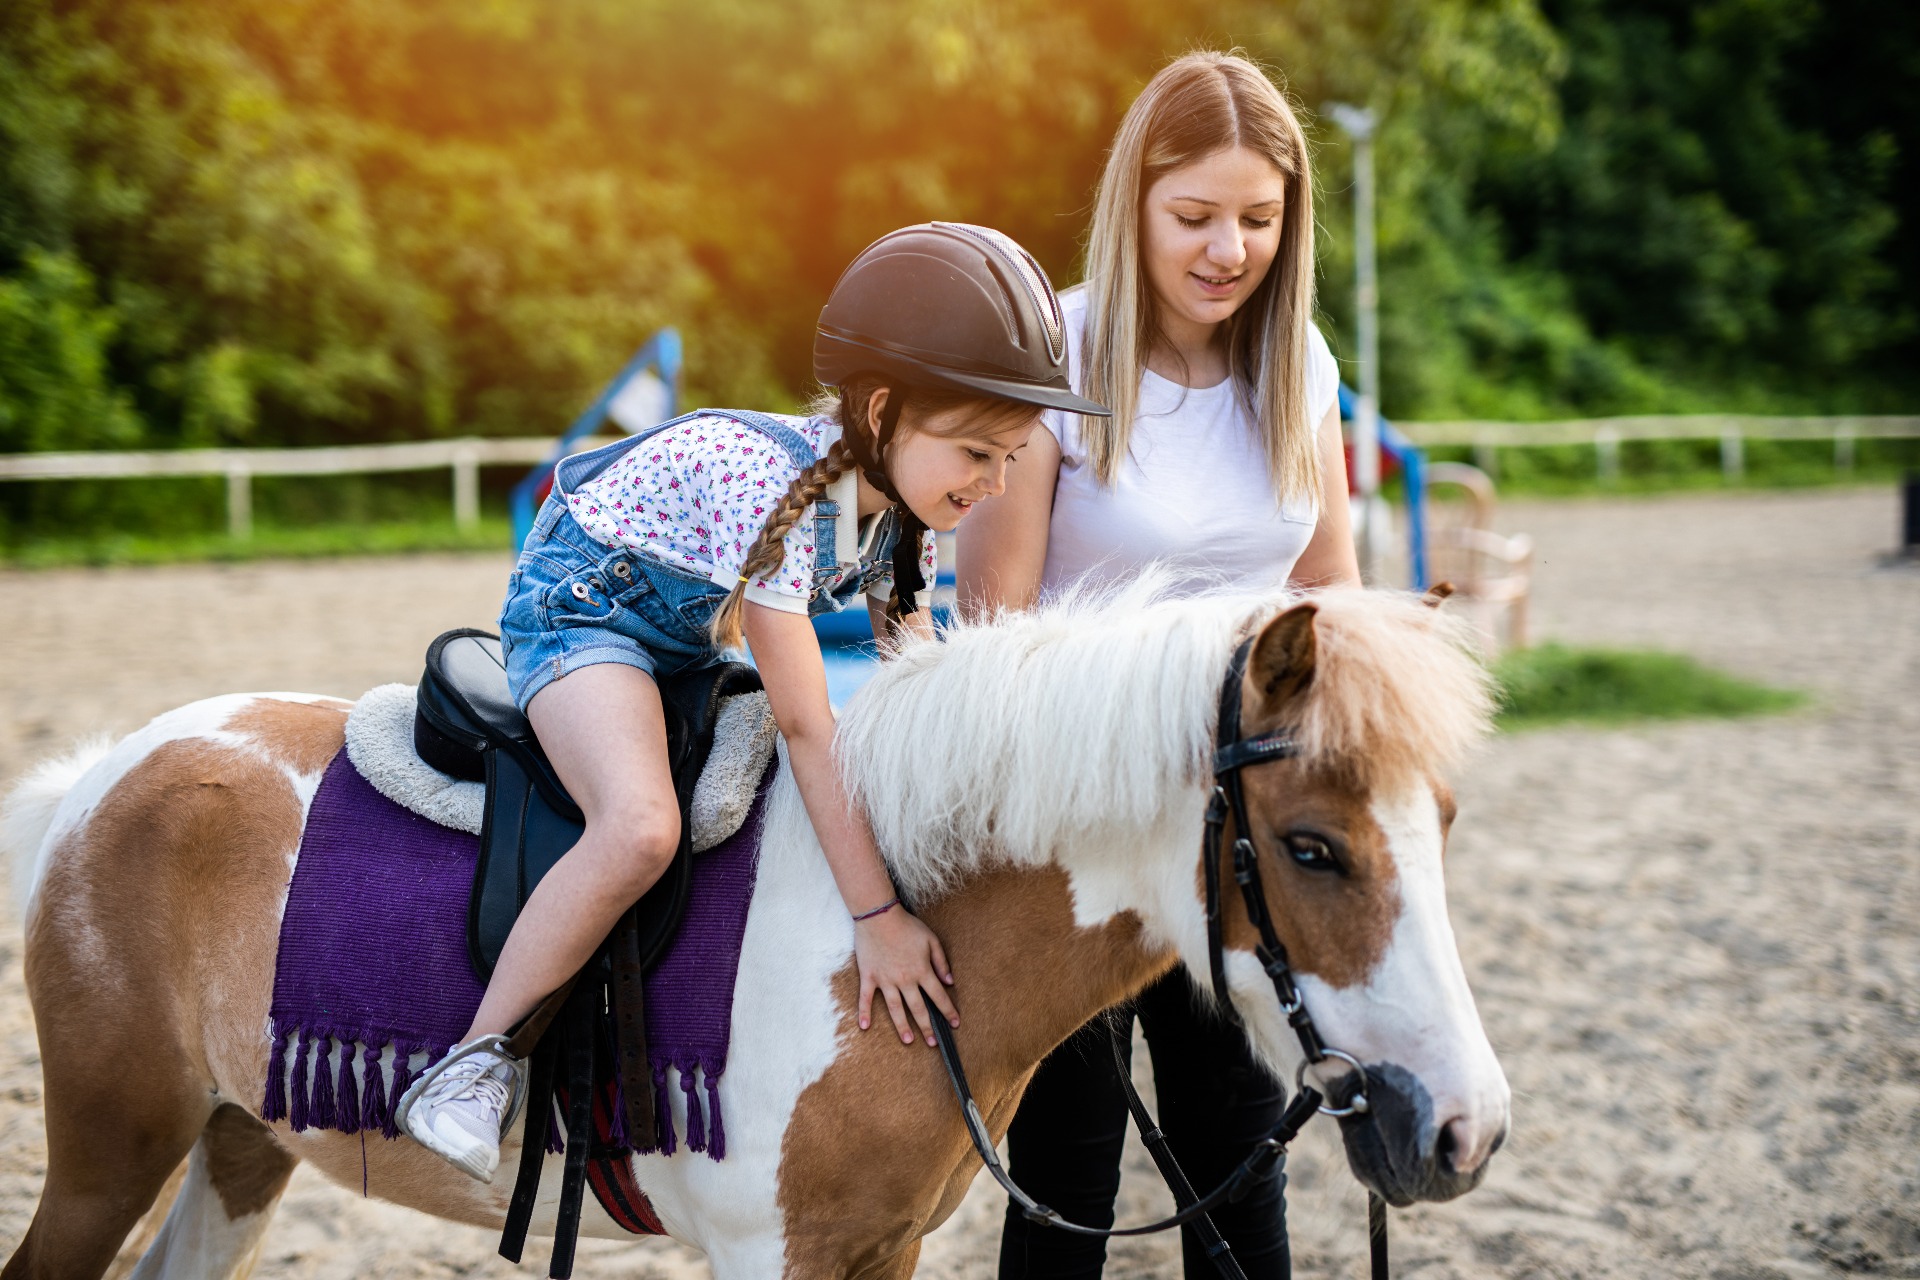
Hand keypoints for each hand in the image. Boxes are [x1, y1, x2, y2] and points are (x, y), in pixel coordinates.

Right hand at [854, 908, 957, 1045]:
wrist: (879, 916)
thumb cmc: (907, 926)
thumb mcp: (931, 940)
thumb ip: (941, 961)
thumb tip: (950, 981)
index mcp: (922, 971)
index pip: (938, 996)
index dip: (948, 1011)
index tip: (955, 1023)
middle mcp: (905, 980)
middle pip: (918, 1009)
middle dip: (928, 1027)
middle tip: (933, 1043)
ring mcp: (885, 980)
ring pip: (895, 1009)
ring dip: (902, 1026)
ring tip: (909, 1040)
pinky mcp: (869, 977)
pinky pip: (866, 998)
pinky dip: (864, 1012)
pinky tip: (864, 1027)